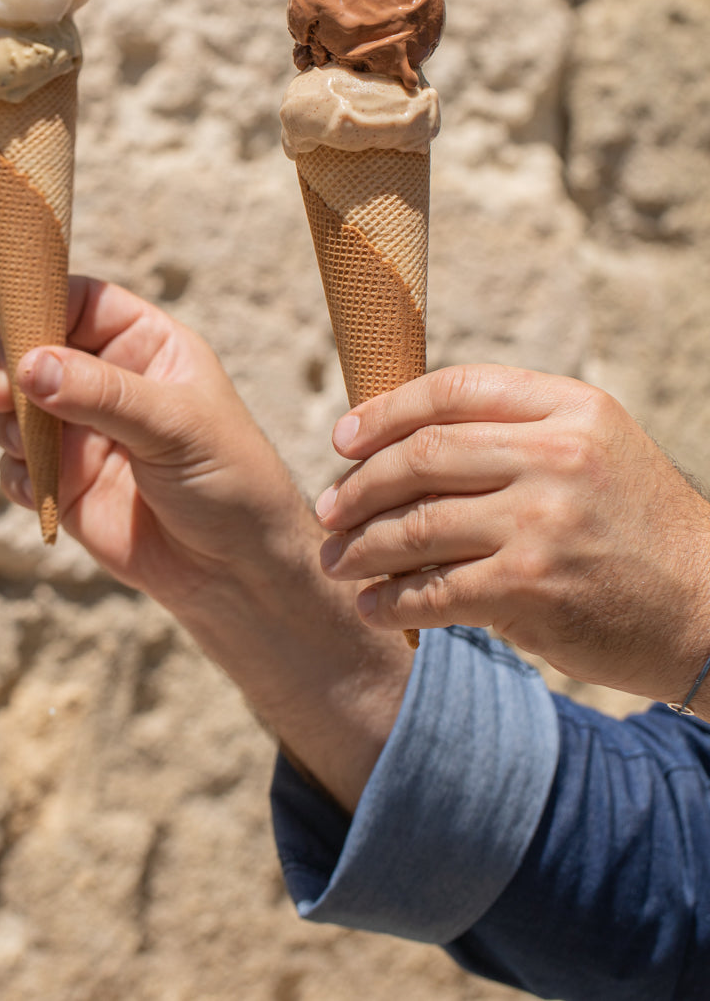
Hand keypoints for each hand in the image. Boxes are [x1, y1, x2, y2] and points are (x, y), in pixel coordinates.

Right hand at [0, 276, 300, 612]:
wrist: (237, 572)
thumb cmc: (231, 481)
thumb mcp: (176, 426)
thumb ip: (103, 394)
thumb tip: (30, 365)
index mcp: (146, 345)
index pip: (79, 301)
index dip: (40, 305)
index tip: (16, 335)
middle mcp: (108, 381)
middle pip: (32, 347)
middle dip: (8, 367)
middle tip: (3, 394)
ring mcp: (82, 431)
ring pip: (13, 405)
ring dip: (5, 421)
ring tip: (28, 444)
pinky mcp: (65, 482)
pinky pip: (14, 465)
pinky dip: (15, 473)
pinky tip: (42, 491)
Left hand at [315, 365, 709, 708]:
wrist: (709, 610)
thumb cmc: (636, 528)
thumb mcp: (595, 449)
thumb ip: (517, 431)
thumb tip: (403, 437)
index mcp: (570, 407)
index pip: (454, 390)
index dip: (385, 412)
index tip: (343, 439)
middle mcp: (557, 455)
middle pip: (423, 455)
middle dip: (359, 485)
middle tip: (328, 511)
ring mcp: (542, 521)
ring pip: (418, 524)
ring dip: (362, 546)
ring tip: (337, 561)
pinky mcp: (530, 589)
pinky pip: (434, 589)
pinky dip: (391, 600)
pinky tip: (373, 606)